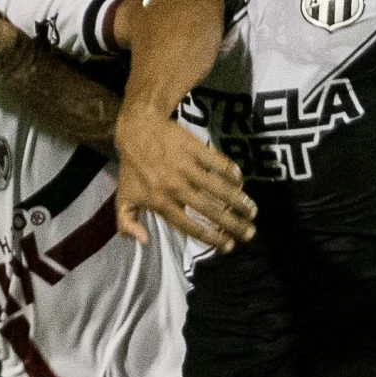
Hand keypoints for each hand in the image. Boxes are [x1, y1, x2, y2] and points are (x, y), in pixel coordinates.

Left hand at [114, 109, 255, 251]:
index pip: (190, 226)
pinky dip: (231, 172)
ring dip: (239, 200)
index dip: (212, 238)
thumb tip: (143, 241)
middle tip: (250, 233)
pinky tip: (240, 181)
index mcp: (161, 203)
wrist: (137, 130)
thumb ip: (127, 223)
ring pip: (218, 188)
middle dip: (233, 224)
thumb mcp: (123, 198)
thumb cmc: (132, 168)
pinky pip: (217, 162)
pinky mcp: (194, 148)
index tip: (229, 246)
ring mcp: (187, 167)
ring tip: (252, 211)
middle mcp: (176, 187)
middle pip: (210, 211)